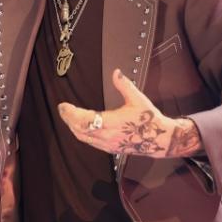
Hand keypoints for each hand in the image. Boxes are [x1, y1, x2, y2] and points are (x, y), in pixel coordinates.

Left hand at [58, 69, 202, 157]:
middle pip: (79, 130)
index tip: (63, 105)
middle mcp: (108, 136)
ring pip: (83, 137)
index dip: (71, 113)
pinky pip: (90, 142)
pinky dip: (81, 133)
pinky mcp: (110, 149)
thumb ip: (124, 85)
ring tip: (68, 116)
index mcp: (113, 123)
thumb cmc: (149, 119)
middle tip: (62, 109)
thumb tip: (116, 72)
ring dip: (73, 127)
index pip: (85, 119)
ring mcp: (108, 144)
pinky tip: (79, 126)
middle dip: (68, 119)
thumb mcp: (138, 99)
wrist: (159, 139)